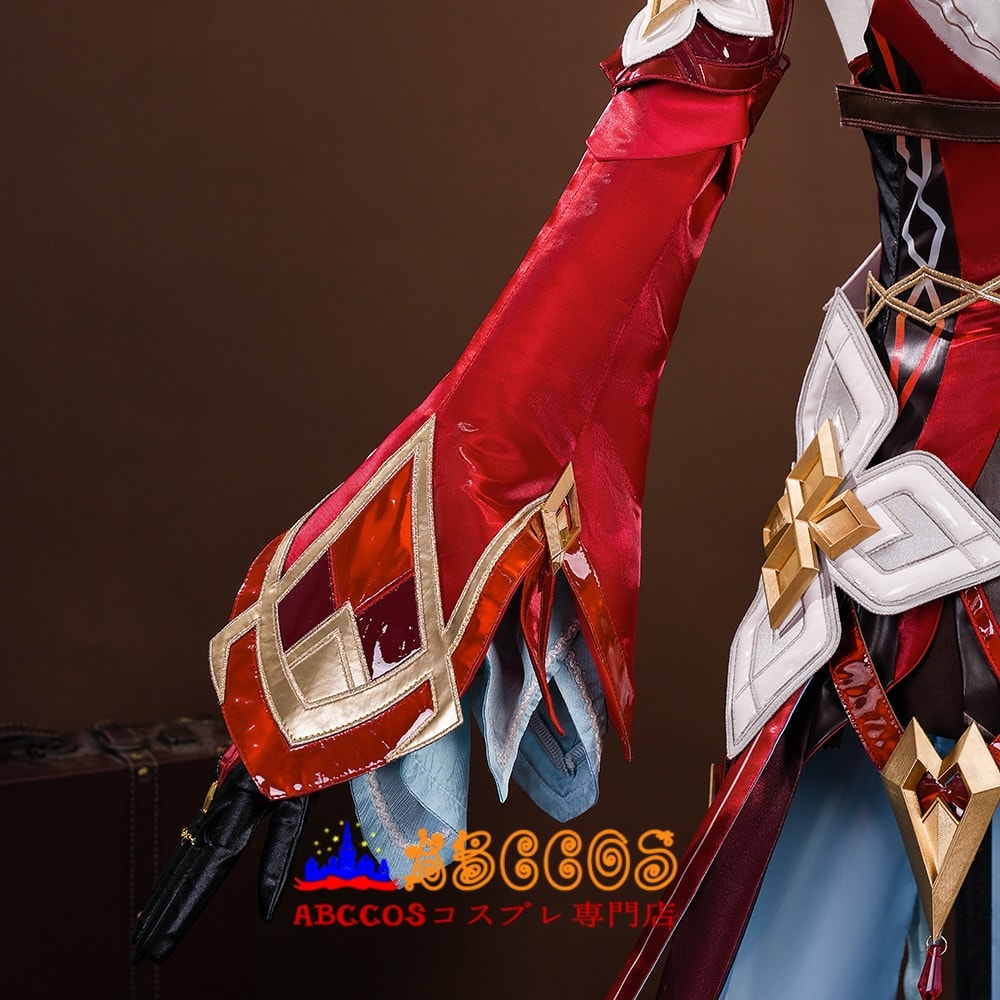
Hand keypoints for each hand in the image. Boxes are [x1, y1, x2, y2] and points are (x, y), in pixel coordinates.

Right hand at [131, 747, 315, 962]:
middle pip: (190, 865)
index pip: (209, 869)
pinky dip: (184, 860)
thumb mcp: (300, 791)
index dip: (187, 911)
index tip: (170, 947)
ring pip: (190, 849)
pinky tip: (173, 878)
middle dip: (166, 911)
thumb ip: (280, 848)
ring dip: (168, 889)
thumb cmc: (310, 741)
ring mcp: (223, 792)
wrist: (303, 689)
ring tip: (146, 930)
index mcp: (242, 801)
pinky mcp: (230, 785)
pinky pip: (201, 830)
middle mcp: (225, 800)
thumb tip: (266, 914)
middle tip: (140, 954)